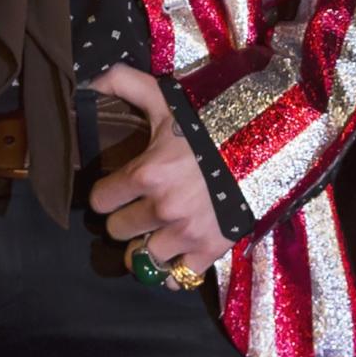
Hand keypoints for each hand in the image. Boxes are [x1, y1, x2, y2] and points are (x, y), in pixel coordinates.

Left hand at [87, 63, 231, 285]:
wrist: (265, 138)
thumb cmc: (209, 118)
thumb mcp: (165, 96)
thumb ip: (124, 83)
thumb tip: (90, 78)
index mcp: (146, 173)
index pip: (101, 200)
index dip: (105, 194)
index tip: (114, 190)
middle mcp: (163, 208)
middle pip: (117, 231)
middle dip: (123, 219)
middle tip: (135, 208)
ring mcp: (187, 233)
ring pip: (141, 258)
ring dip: (144, 246)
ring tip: (152, 233)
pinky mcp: (211, 249)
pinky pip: (177, 277)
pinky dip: (171, 271)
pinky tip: (173, 255)